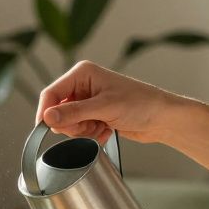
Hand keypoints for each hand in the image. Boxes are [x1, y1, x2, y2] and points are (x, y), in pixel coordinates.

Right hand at [35, 60, 179, 144]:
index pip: (51, 93)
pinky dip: (92, 134)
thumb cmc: (140, 104)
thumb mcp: (104, 108)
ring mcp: (88, 102)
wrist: (162, 118)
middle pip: (57, 111)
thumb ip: (74, 113)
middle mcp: (82, 85)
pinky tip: (107, 130)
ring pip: (68, 124)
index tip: (46, 129)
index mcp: (82, 73)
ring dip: (84, 131)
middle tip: (90, 124)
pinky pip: (80, 131)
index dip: (46, 112)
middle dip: (72, 124)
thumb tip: (47, 118)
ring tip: (102, 126)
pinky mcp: (94, 115)